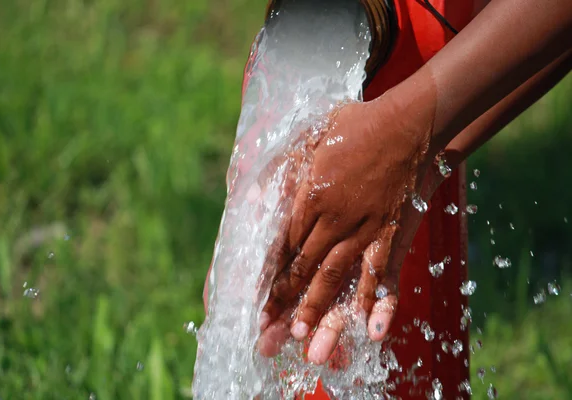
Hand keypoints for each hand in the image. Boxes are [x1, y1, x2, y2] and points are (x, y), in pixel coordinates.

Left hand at [257, 90, 442, 362]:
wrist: (408, 125)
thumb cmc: (354, 128)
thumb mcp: (308, 138)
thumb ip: (279, 169)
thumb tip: (251, 199)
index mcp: (309, 197)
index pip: (283, 246)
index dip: (269, 277)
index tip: (258, 302)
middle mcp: (333, 220)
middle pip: (305, 269)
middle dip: (286, 301)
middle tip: (272, 332)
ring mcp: (364, 229)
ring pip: (336, 277)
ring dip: (320, 310)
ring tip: (306, 340)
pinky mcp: (390, 233)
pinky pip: (382, 273)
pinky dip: (377, 301)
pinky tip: (371, 329)